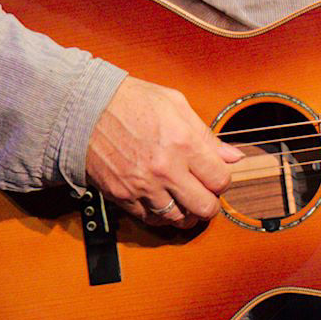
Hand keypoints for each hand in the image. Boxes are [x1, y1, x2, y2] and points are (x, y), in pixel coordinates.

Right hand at [85, 76, 244, 228]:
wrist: (87, 109)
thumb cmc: (133, 101)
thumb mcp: (177, 105)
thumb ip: (208, 135)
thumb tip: (233, 156)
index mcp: (183, 143)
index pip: (220, 180)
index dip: (223, 181)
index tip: (217, 176)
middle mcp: (165, 169)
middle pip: (204, 207)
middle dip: (211, 204)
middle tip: (206, 195)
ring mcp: (142, 186)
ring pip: (178, 218)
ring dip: (187, 214)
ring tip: (187, 202)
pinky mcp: (122, 196)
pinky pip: (150, 218)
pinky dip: (161, 215)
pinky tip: (165, 203)